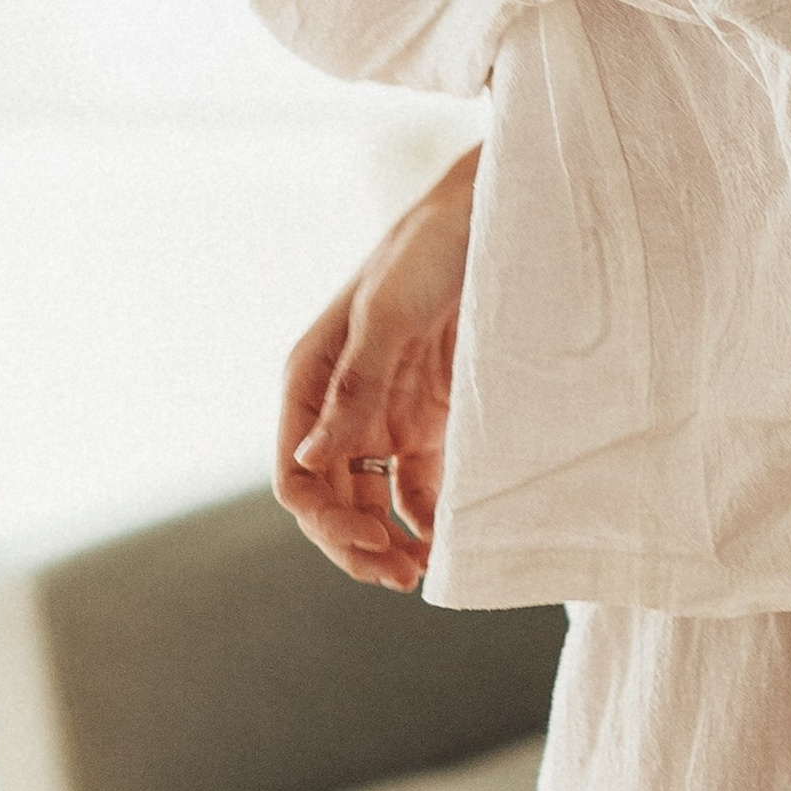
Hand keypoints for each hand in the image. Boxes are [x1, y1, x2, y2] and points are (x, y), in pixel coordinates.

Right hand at [276, 147, 479, 591]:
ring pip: (371, 504)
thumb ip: (354, 385)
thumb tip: (310, 461)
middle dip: (357, 545)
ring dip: (388, 543)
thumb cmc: (429, 247)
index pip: (297, 475)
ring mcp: (385, 417)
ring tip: (420, 572)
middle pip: (332, 501)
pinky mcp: (430, 422)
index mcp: (313, 379)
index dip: (325, 521)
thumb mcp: (390, 311)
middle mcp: (342, 406)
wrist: (493, 214)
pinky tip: (446, 542)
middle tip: (400, 576)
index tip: (370, 543)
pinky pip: (416, 488)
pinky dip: (425, 521)